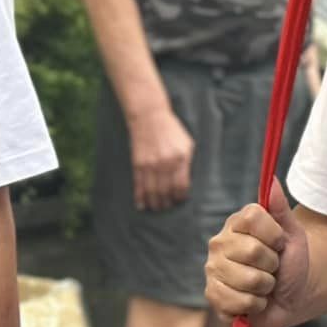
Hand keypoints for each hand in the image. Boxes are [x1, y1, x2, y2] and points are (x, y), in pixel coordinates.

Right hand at [124, 97, 193, 211]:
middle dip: (167, 203)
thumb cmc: (172, 131)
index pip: (181, 185)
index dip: (181, 196)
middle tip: (168, 207)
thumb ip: (188, 162)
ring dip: (155, 203)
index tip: (180, 200)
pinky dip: (140, 197)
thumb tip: (187, 182)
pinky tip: (142, 205)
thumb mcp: (187, 144)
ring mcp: (150, 164)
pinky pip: (139, 185)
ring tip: (157, 208)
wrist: (150, 118)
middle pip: (166, 191)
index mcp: (181, 158)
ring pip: (152, 191)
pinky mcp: (138, 164)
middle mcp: (166, 163)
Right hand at [206, 183, 311, 326]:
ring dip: (266, 286)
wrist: (293, 295)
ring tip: (264, 284)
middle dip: (273, 264)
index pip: (252, 217)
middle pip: (252, 250)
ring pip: (248, 279)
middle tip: (272, 267)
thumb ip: (280, 208)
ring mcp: (213, 269)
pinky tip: (254, 300)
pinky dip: (255, 305)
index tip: (280, 243)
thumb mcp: (292, 233)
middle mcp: (220, 243)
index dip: (274, 234)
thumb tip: (271, 180)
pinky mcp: (212, 296)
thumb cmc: (291, 261)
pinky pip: (238, 302)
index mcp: (238, 223)